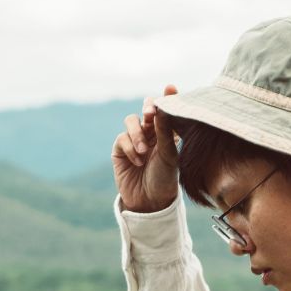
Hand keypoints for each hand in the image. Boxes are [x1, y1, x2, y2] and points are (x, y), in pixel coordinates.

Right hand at [112, 84, 180, 212]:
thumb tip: (163, 103)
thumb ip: (165, 129)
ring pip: (131, 121)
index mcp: (168, 131)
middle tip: (151, 113)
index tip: (171, 87)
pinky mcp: (120, 149)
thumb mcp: (169, 154)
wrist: (149, 202)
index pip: (166, 109)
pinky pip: (122, 138)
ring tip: (144, 151)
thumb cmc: (165, 178)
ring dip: (137, 133)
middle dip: (148, 108)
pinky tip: (138, 161)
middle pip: (147, 108)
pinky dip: (130, 148)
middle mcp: (151, 132)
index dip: (167, 97)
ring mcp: (134, 139)